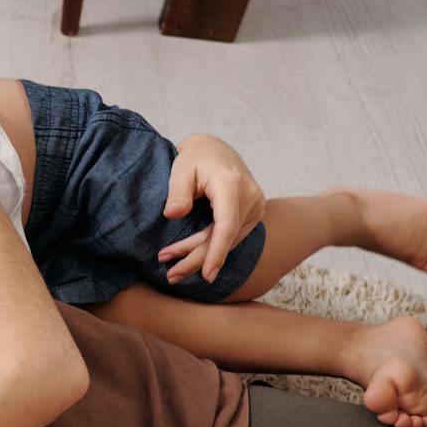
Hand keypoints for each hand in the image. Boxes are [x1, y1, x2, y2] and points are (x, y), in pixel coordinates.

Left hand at [158, 134, 266, 284]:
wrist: (215, 150)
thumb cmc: (196, 158)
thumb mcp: (180, 169)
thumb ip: (177, 191)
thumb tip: (173, 214)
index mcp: (232, 184)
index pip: (227, 224)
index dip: (216, 251)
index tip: (206, 274)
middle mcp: (250, 196)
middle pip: (224, 237)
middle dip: (197, 259)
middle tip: (171, 276)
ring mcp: (255, 206)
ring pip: (228, 240)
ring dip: (201, 257)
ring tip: (174, 271)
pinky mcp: (253, 213)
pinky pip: (231, 236)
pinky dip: (211, 248)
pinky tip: (190, 258)